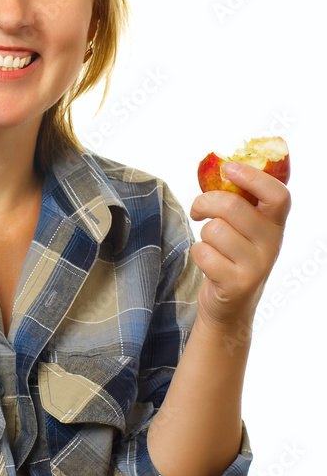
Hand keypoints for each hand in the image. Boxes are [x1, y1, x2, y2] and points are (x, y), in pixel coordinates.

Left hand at [189, 162, 290, 330]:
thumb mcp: (245, 230)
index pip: (278, 195)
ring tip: (211, 244)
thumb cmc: (232, 258)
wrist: (230, 307)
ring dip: (203, 234)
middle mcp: (272, 244)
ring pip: (214, 229)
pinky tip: (208, 262)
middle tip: (198, 209)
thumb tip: (221, 168)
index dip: (252, 177)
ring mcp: (257, 266)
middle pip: (233, 206)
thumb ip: (240, 203)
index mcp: (275, 225)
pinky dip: (197, 253)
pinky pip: (203, 252)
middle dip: (205, 202)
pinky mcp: (237, 283)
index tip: (228, 168)